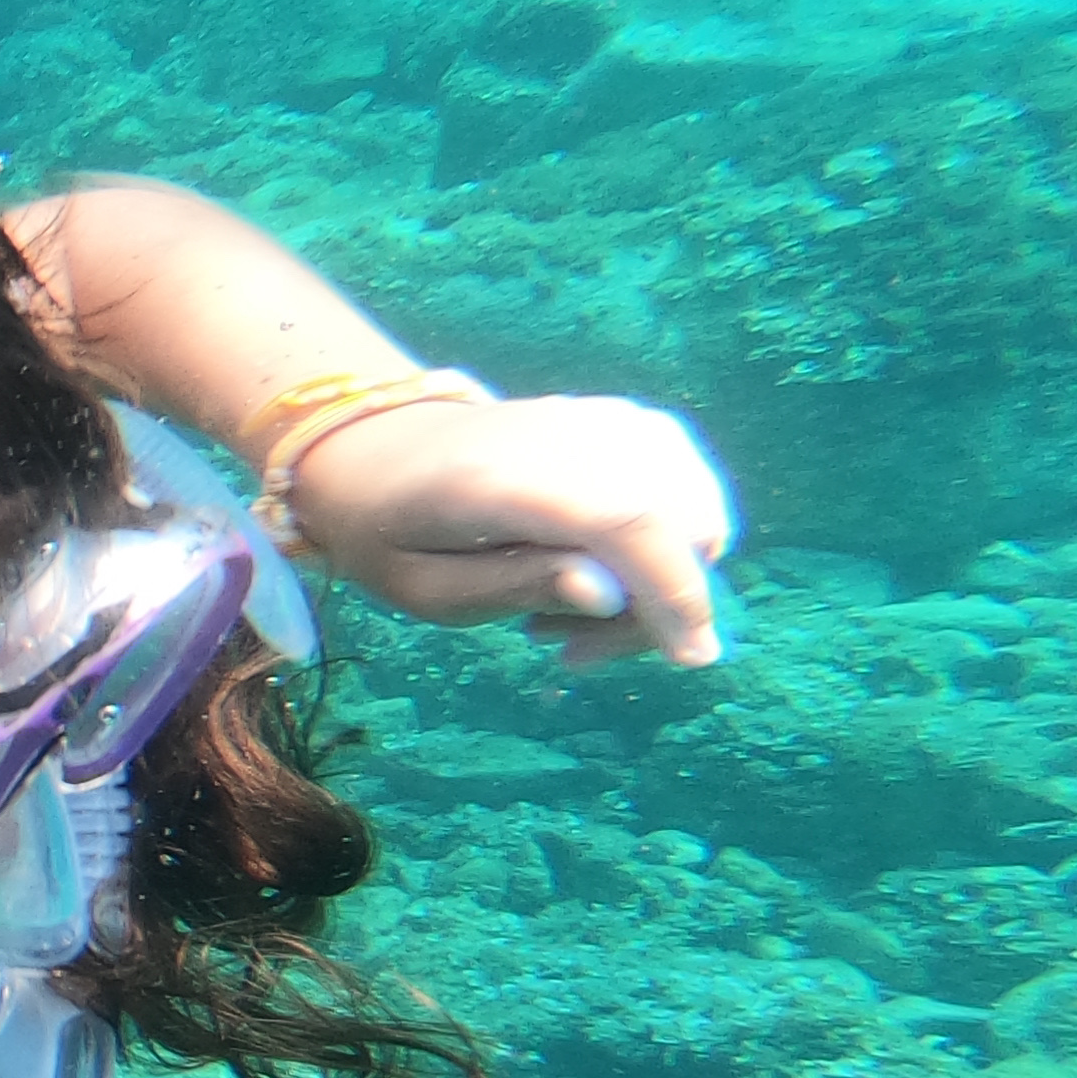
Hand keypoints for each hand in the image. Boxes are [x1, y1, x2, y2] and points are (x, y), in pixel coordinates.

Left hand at [286, 392, 736, 667]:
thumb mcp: (423, 586)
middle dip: (659, 604)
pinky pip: (684, 492)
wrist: (383, 451)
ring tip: (572, 614)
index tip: (691, 658)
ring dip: (660, 579)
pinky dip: (663, 546)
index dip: (674, 591)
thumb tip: (611, 597)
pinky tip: (599, 575)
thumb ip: (515, 586)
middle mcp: (569, 433)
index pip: (624, 521)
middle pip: (676, 520)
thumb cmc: (393, 531)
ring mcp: (605, 419)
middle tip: (574, 648)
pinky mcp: (628, 424)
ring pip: (693, 508)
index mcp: (503, 477)